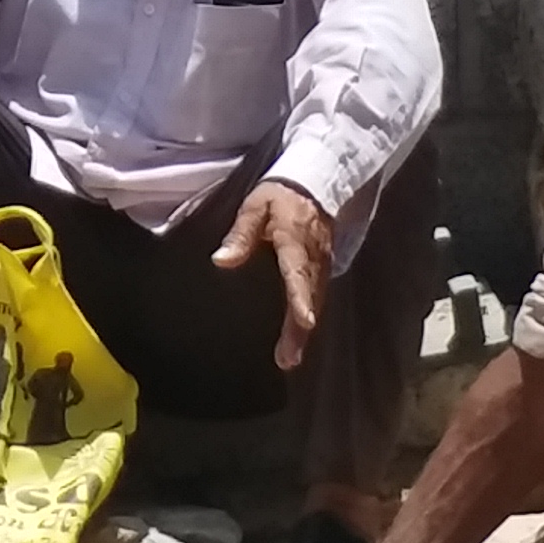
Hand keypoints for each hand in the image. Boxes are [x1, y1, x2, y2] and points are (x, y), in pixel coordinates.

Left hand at [210, 182, 332, 369]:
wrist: (313, 183)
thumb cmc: (279, 195)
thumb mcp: (255, 206)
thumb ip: (241, 234)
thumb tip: (222, 260)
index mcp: (294, 240)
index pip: (298, 273)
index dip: (301, 298)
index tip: (305, 322)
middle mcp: (312, 257)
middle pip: (309, 297)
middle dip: (299, 330)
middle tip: (288, 359)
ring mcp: (321, 264)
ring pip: (315, 301)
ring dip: (303, 331)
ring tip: (290, 359)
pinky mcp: (322, 268)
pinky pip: (317, 296)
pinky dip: (307, 319)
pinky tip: (297, 339)